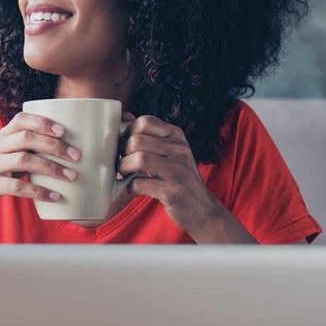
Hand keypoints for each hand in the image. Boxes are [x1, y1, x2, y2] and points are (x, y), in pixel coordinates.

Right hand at [0, 112, 81, 226]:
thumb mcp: (2, 159)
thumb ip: (23, 151)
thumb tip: (61, 152)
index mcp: (0, 138)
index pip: (20, 120)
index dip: (43, 122)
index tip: (65, 130)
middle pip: (26, 138)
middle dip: (55, 145)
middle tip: (77, 156)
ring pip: (24, 160)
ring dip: (51, 168)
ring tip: (71, 176)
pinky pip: (17, 186)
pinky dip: (39, 191)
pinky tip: (55, 197)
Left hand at [117, 113, 225, 235]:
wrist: (202, 209)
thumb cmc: (180, 178)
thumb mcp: (170, 152)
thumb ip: (149, 136)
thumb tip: (125, 116)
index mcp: (177, 136)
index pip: (145, 122)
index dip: (128, 133)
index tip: (127, 146)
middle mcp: (180, 150)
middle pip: (137, 140)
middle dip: (123, 153)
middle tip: (123, 163)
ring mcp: (178, 171)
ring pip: (138, 159)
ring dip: (124, 168)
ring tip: (126, 174)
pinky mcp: (173, 191)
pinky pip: (140, 184)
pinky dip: (131, 188)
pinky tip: (135, 189)